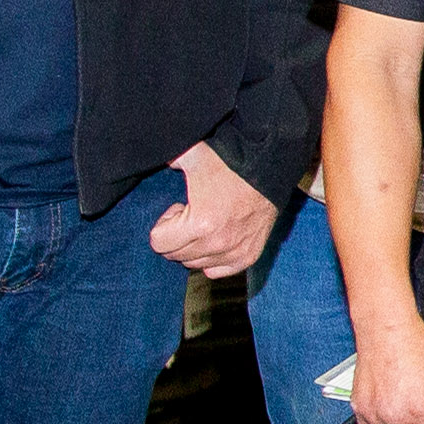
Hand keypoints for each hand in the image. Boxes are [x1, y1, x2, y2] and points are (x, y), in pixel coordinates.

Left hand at [146, 139, 276, 280]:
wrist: (270, 171)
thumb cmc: (231, 165)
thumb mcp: (195, 155)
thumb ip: (169, 155)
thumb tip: (153, 153)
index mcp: (200, 223)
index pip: (159, 243)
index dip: (164, 223)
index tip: (179, 208)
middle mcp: (217, 243)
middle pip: (175, 255)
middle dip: (177, 235)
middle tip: (192, 214)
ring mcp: (234, 252)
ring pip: (194, 264)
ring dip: (193, 247)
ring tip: (206, 224)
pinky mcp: (248, 256)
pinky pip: (216, 271)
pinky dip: (212, 259)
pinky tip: (216, 239)